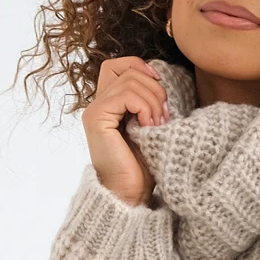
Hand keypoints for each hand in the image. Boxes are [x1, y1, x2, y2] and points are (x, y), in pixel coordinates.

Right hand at [82, 56, 170, 206]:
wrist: (130, 194)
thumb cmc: (142, 167)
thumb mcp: (150, 126)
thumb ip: (148, 101)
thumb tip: (159, 76)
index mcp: (109, 104)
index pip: (118, 65)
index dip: (140, 66)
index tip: (160, 86)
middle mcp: (98, 104)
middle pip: (128, 70)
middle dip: (155, 89)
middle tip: (164, 116)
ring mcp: (95, 110)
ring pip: (130, 81)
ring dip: (153, 101)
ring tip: (158, 125)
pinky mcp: (97, 118)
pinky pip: (125, 95)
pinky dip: (144, 107)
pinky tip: (149, 127)